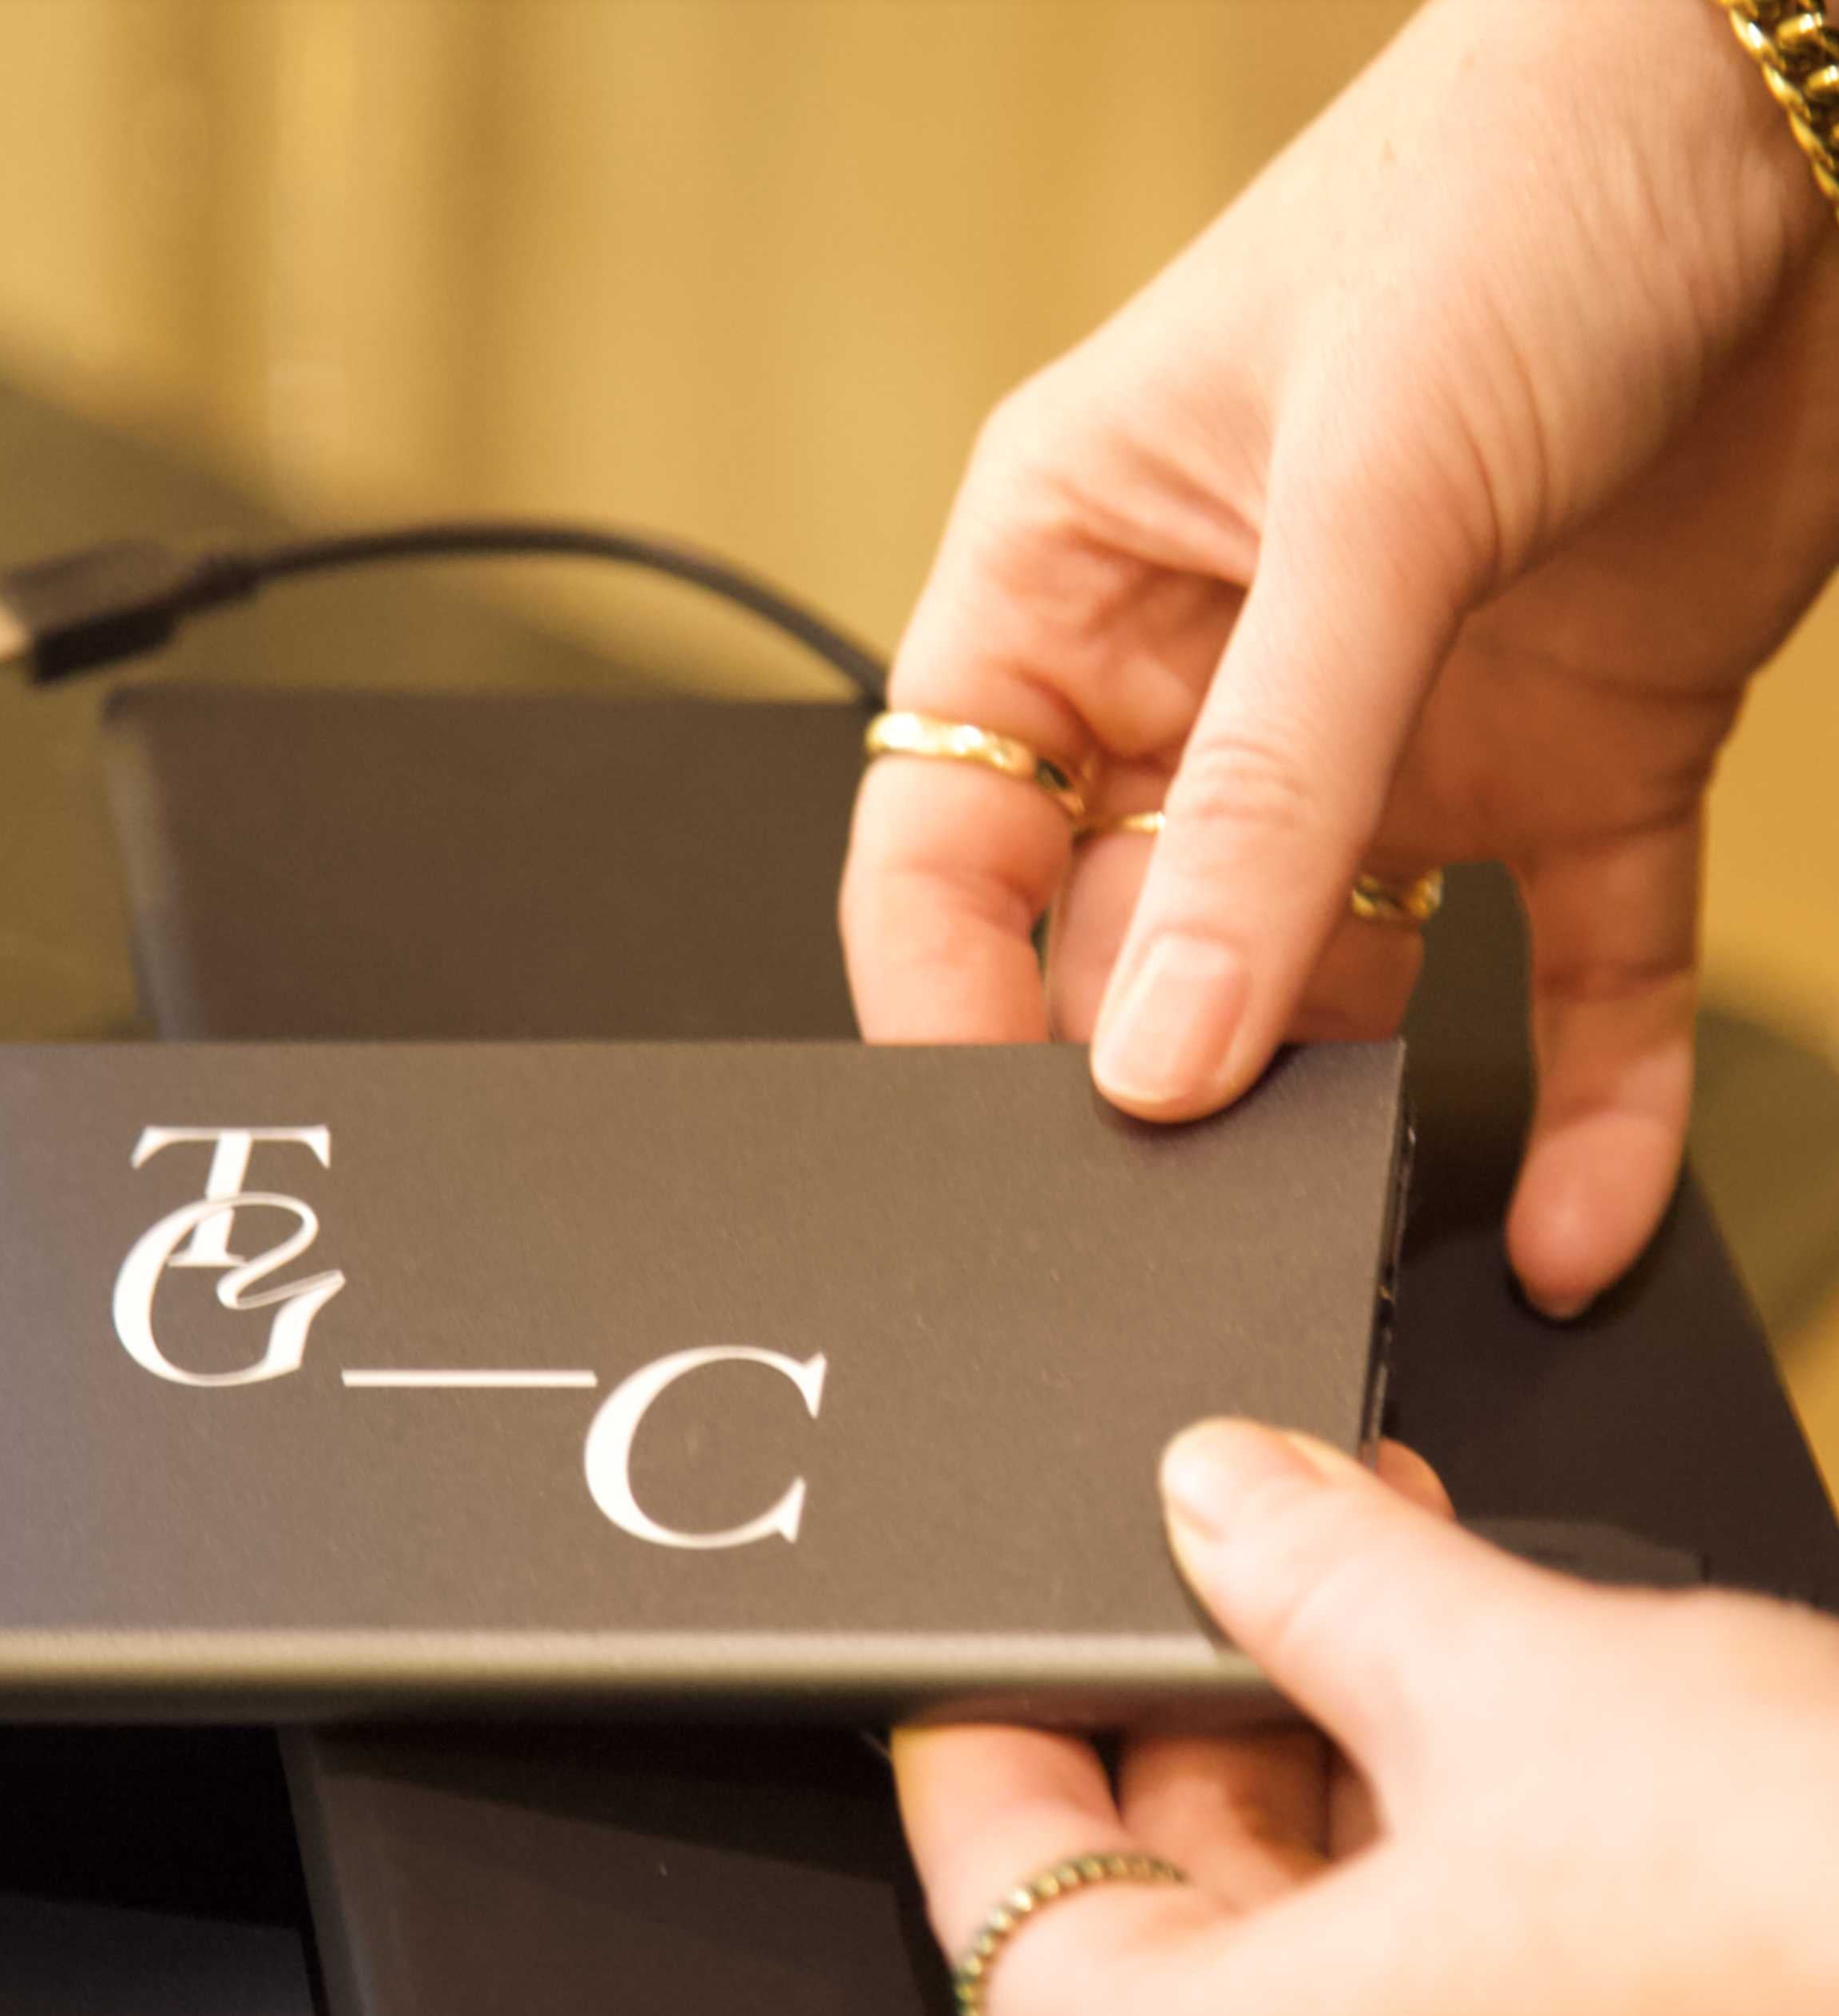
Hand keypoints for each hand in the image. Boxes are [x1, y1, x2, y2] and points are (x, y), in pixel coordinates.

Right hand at [843, 0, 1838, 1316]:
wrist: (1803, 99)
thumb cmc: (1529, 188)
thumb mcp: (1368, 505)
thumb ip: (1267, 797)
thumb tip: (1159, 1048)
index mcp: (1070, 582)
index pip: (944, 844)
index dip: (943, 1002)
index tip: (988, 1136)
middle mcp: (1209, 678)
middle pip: (1125, 942)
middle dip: (1151, 1076)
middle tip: (1181, 1197)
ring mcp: (1384, 739)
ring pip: (1330, 990)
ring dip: (1351, 1116)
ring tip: (1357, 1223)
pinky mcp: (1561, 770)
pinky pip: (1555, 976)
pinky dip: (1583, 1102)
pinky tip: (1571, 1217)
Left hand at [899, 1423, 1838, 2015]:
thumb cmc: (1827, 1937)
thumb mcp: (1504, 1678)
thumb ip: (1305, 1571)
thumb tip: (1214, 1492)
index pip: (992, 1895)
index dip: (992, 1723)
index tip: (994, 1626)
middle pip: (1148, 1930)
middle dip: (1199, 1713)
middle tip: (1232, 1551)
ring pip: (1295, 1976)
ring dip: (1325, 1770)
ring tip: (1375, 1587)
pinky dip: (1424, 1877)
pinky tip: (1483, 1721)